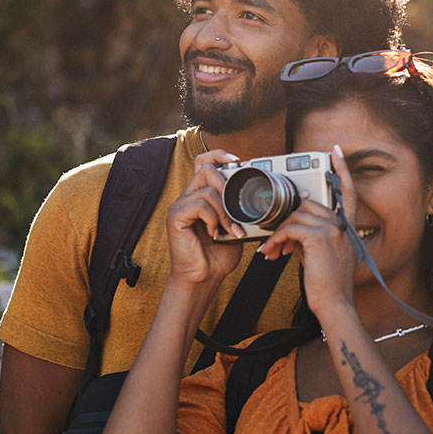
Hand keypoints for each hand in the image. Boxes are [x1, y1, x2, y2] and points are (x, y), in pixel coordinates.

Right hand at [166, 149, 246, 287]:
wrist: (203, 278)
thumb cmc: (217, 256)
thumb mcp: (234, 228)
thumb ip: (239, 211)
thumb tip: (257, 199)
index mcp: (200, 196)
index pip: (203, 162)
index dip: (219, 155)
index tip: (237, 160)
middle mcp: (187, 197)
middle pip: (206, 169)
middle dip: (227, 186)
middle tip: (237, 211)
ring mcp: (179, 206)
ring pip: (208, 189)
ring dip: (226, 212)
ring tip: (230, 231)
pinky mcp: (175, 217)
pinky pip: (200, 205)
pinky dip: (213, 219)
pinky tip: (214, 234)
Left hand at [257, 145, 359, 314]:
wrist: (334, 304)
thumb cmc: (326, 284)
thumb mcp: (321, 254)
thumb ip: (310, 236)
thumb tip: (289, 230)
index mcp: (346, 227)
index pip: (348, 191)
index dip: (342, 170)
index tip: (336, 151)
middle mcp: (341, 224)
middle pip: (307, 204)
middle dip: (286, 220)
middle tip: (274, 241)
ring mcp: (332, 230)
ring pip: (295, 216)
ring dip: (277, 234)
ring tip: (271, 251)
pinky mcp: (319, 238)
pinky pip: (289, 228)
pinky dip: (276, 240)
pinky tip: (272, 253)